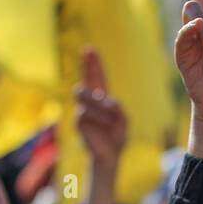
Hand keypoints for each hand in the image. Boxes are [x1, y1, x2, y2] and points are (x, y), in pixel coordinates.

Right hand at [75, 48, 127, 165]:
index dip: (93, 64)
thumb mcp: (123, 120)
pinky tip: (104, 128)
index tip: (89, 49)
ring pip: (85, 95)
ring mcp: (83, 111)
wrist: (109, 155)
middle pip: (85, 81)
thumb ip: (117, 109)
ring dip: (100, 106)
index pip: (97, 77)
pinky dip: (99, 119)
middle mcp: (90, 102)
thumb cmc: (116, 136)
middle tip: (91, 61)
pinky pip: (86, 112)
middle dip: (87, 68)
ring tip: (109, 119)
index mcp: (102, 98)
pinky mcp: (79, 121)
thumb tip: (105, 102)